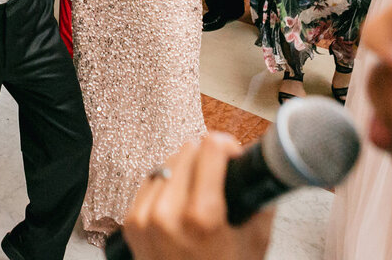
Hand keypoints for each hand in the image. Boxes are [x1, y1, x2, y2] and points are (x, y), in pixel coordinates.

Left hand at [123, 133, 272, 259]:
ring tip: (200, 182)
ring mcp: (145, 218)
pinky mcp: (131, 222)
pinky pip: (149, 182)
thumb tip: (259, 171)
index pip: (209, 149)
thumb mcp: (255, 244)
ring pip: (166, 163)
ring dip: (185, 166)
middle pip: (187, 151)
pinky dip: (165, 182)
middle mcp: (168, 214)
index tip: (233, 153)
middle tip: (220, 168)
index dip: (226, 146)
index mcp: (201, 217)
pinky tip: (179, 194)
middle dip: (206, 156)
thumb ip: (260, 203)